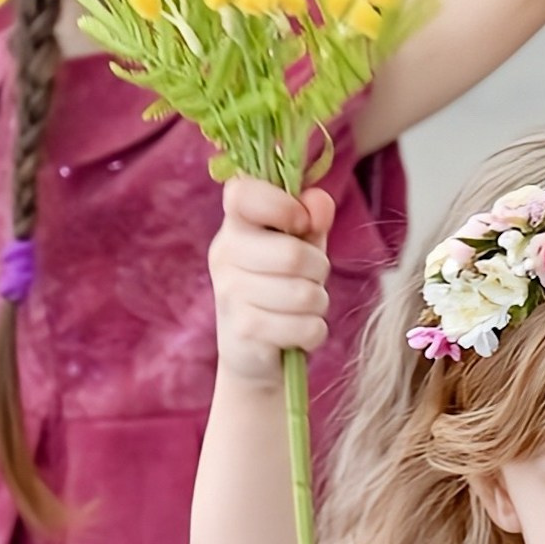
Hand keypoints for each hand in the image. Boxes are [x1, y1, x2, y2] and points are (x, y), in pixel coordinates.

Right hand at [210, 175, 333, 382]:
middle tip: (309, 277)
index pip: (242, 193)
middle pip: (293, 255)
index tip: (300, 223)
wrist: (253, 350)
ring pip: (304, 294)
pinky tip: (296, 332)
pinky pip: (305, 327)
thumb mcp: (301, 243)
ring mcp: (229, 293)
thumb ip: (312, 216)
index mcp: (236, 223)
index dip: (282, 205)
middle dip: (318, 269)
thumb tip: (320, 204)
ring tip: (303, 307)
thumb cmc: (281, 283)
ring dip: (318, 303)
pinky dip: (314, 332)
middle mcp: (224, 253)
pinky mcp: (243, 331)